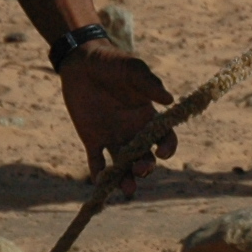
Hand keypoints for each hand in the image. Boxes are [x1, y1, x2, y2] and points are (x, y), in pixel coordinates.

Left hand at [58, 44, 176, 177]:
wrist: (82, 62)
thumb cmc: (113, 62)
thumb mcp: (133, 69)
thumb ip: (150, 83)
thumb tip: (170, 100)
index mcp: (148, 117)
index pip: (165, 139)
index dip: (168, 148)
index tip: (162, 152)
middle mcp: (133, 132)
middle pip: (145, 158)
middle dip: (145, 168)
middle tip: (140, 169)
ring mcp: (113, 137)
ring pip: (123, 166)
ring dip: (126, 179)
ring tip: (128, 189)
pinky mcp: (92, 139)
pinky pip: (97, 161)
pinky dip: (99, 174)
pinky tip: (99, 182)